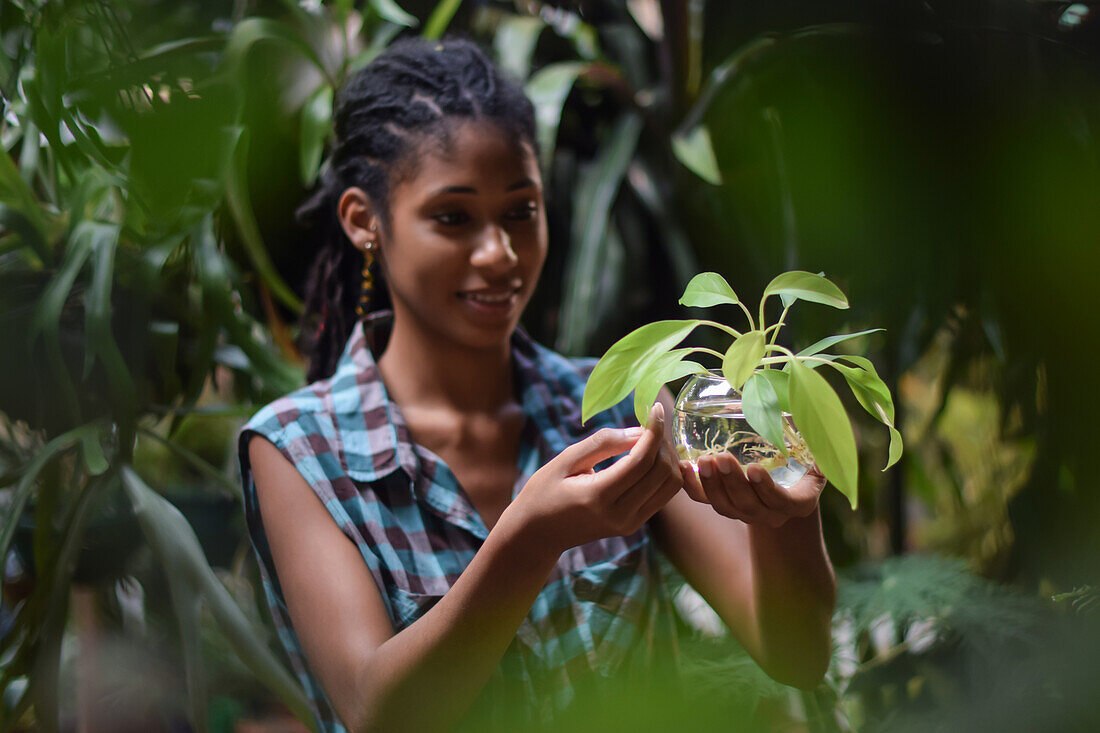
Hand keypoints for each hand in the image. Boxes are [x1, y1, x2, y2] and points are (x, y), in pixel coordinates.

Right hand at [508, 403, 682, 553]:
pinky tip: (651, 457)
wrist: (538, 533)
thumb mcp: (565, 460)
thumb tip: (639, 430)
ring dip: (667, 458)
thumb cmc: (544, 491)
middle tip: (650, 424)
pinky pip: (663, 495)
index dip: (654, 431)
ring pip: (669, 485)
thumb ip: (602, 443)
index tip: (655, 409)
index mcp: (598, 496)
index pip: (641, 461)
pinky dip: (664, 473)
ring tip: (651, 440)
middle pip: (661, 472)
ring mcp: (629, 524)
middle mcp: (619, 515)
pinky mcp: (634, 526)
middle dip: (663, 443)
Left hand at [679, 452, 825, 528]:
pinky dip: (692, 487)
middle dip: (732, 482)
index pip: (780, 500)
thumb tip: (819, 427)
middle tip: (721, 458)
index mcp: (797, 503)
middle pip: (747, 505)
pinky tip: (681, 467)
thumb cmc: (805, 465)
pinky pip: (705, 501)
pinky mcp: (725, 506)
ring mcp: (745, 513)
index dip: (765, 487)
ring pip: (724, 506)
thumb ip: (818, 448)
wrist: (788, 489)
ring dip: (711, 484)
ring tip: (702, 460)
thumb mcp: (818, 459)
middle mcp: (770, 514)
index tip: (754, 468)